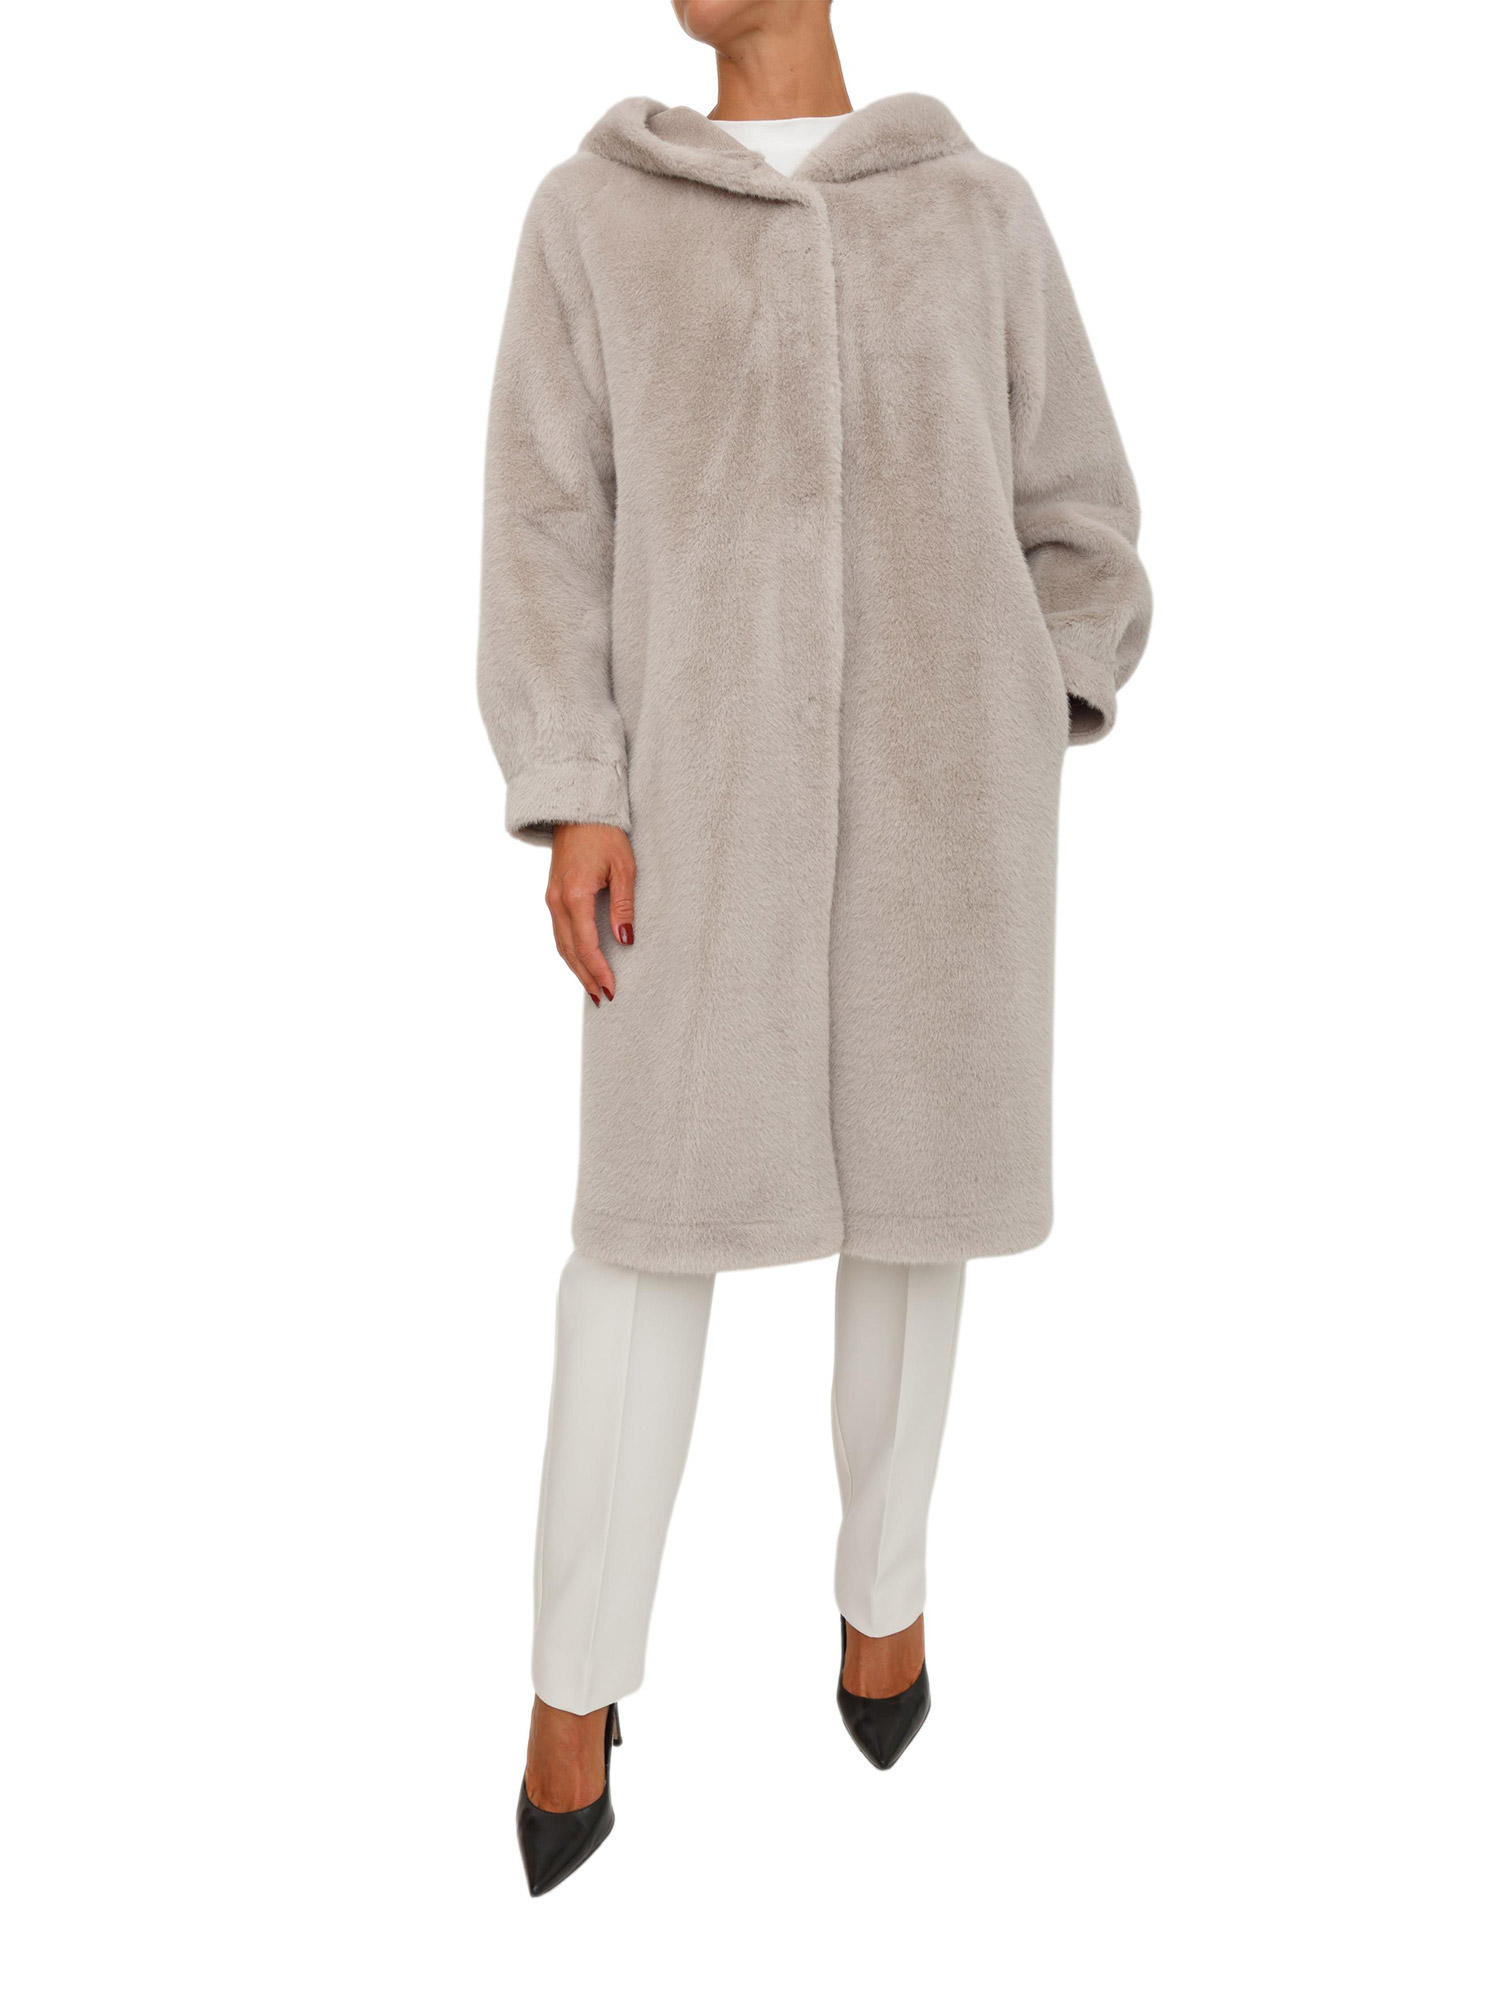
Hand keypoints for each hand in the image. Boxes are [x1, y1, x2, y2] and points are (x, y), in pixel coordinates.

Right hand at [545, 823, 635, 1005]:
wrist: (577, 809)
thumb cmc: (605, 834)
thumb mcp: (623, 868)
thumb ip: (623, 907)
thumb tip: (625, 940)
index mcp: (575, 896)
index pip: (586, 945)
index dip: (599, 970)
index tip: (612, 989)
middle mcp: (557, 901)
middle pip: (569, 951)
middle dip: (586, 977)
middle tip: (603, 998)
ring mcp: (551, 898)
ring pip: (561, 944)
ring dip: (576, 968)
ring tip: (593, 988)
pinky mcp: (552, 895)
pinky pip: (559, 931)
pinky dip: (570, 951)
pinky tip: (581, 961)